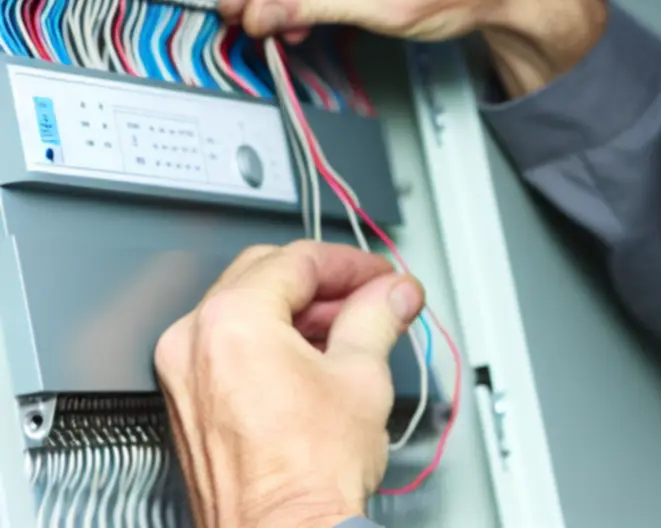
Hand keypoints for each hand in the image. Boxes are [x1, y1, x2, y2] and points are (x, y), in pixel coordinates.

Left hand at [154, 241, 423, 527]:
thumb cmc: (307, 480)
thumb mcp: (361, 376)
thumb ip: (378, 316)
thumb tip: (395, 293)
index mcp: (232, 321)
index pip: (298, 261)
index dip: (351, 265)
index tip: (381, 277)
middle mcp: (193, 341)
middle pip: (266, 275)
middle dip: (325, 283)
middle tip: (371, 296)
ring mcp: (184, 376)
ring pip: (246, 310)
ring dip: (301, 311)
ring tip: (352, 331)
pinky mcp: (188, 405)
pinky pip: (230, 347)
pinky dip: (273, 341)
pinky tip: (316, 359)